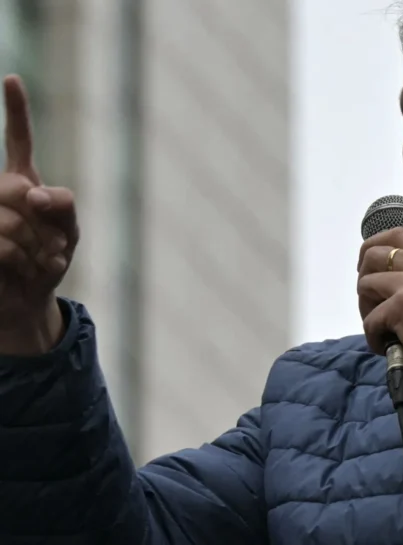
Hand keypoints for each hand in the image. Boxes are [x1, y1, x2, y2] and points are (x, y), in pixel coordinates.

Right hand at [0, 75, 78, 353]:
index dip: (16, 111)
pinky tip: (26, 272)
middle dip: (45, 225)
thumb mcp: (69, 231)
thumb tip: (33, 191)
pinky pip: (4, 247)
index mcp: (21, 182)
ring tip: (39, 261)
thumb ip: (63, 205)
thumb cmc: (48, 262)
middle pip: (18, 190)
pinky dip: (26, 264)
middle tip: (53, 248)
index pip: (18, 141)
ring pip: (11, 222)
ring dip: (38, 249)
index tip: (12, 78)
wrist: (28, 301)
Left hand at [357, 228, 402, 390]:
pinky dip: (373, 338)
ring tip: (382, 330)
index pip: (396, 235)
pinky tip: (388, 348)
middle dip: (364, 281)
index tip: (370, 271)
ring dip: (366, 311)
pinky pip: (369, 319)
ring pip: (365, 285)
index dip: (373, 248)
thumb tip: (385, 285)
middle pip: (372, 254)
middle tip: (372, 307)